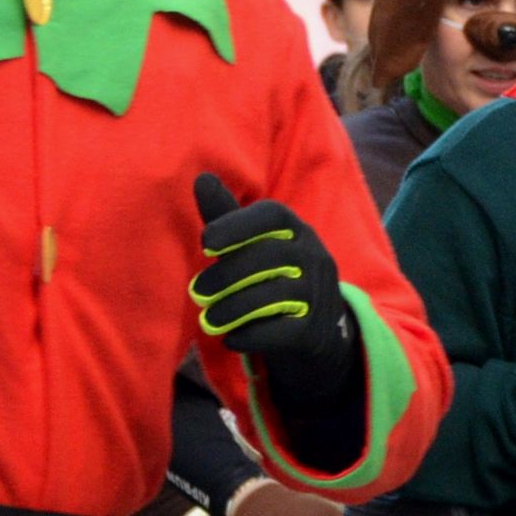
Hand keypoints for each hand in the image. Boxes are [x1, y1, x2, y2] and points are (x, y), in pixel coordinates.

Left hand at [192, 175, 356, 397]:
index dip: (237, 224)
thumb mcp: (252, 246)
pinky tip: (230, 338)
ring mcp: (319, 294)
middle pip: (269, 257)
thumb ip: (226, 218)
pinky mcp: (314, 331)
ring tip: (208, 319)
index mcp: (296, 230)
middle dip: (226, 276)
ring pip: (272, 296)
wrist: (316, 334)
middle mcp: (314, 257)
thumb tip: (201, 178)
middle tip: (197, 292)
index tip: (206, 242)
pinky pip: (279, 332)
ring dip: (231, 309)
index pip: (273, 215)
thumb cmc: (271, 278)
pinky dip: (249, 335)